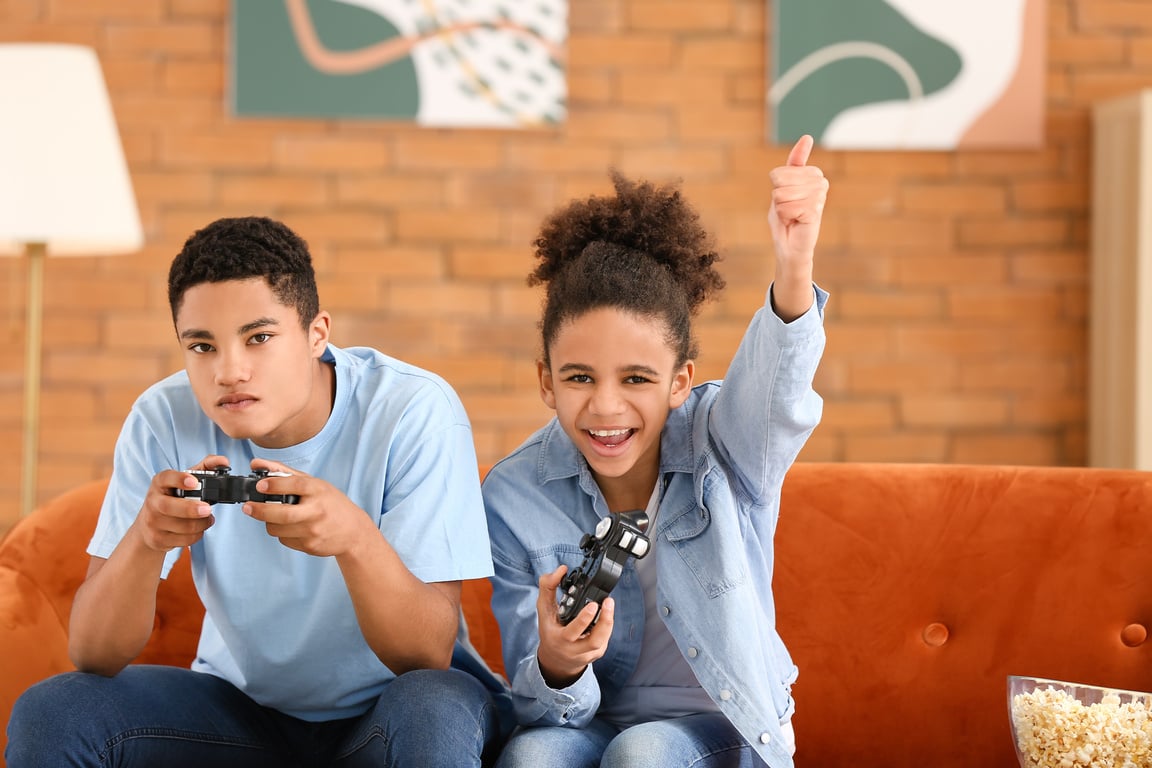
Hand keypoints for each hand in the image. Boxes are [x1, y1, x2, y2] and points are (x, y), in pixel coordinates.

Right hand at [134, 454, 227, 551]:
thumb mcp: (185, 480)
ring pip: (182, 526)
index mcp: (160, 483)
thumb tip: (224, 461)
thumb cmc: (172, 498)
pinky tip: (199, 528)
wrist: (148, 526)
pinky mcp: (157, 539)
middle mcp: (153, 501)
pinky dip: (197, 534)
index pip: (166, 478)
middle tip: (208, 508)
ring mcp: (152, 522)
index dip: (180, 479)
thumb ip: (206, 467)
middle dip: (191, 509)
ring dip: (201, 523)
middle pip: (169, 507)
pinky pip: (184, 540)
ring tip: (208, 518)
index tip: (194, 481)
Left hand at [243, 459, 371, 556]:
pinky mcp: (310, 546)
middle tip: (247, 507)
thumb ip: (284, 473)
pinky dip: (282, 533)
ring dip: (270, 523)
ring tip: (275, 517)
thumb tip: (256, 463)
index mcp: (319, 490)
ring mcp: (314, 530)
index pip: (294, 485)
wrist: (354, 532)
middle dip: (260, 510)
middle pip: (282, 513)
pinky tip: (292, 528)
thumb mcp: (314, 484)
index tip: (259, 485)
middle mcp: (317, 511)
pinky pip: (285, 540)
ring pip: (278, 529)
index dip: (274, 485)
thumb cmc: (331, 504)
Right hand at [534, 565, 614, 688]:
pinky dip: (607, 627)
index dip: (584, 619)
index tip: (592, 604)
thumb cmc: (550, 629)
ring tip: (609, 604)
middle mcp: (572, 650)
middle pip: (593, 641)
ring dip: (608, 622)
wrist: (555, 658)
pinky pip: (605, 641)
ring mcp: (585, 654)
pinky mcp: (595, 655)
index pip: (572, 632)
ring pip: (602, 642)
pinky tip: (605, 615)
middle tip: (608, 602)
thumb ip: (548, 586)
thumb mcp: (544, 609)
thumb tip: (561, 569)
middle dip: (604, 621)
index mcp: (558, 639)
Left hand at [768, 134, 827, 266]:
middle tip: (788, 210)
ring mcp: (820, 196)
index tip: (786, 198)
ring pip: (784, 194)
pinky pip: (789, 207)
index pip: (780, 173)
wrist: (790, 246)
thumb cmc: (787, 217)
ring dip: (782, 208)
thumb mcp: (784, 186)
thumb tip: (808, 136)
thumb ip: (795, 163)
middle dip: (778, 198)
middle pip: (781, 181)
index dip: (776, 187)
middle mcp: (820, 182)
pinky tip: (795, 222)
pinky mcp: (816, 210)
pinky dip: (786, 217)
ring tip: (792, 216)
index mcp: (812, 174)